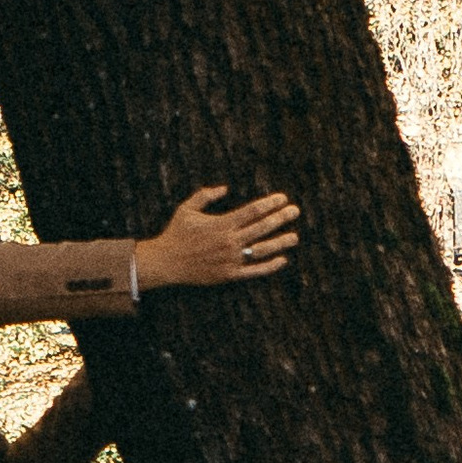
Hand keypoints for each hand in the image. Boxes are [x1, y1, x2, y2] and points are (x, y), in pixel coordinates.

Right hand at [135, 186, 300, 292]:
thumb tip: (225, 187)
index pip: (252, 211)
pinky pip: (254, 271)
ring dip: (280, 242)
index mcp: (221, 224)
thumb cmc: (176, 233)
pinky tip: (282, 260)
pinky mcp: (229, 275)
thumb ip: (205, 195)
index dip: (270, 203)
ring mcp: (231, 259)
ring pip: (262, 249)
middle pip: (262, 228)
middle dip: (281, 218)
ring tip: (295, 236)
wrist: (166, 262)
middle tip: (295, 211)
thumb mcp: (186, 208)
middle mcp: (229, 241)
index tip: (283, 198)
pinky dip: (270, 266)